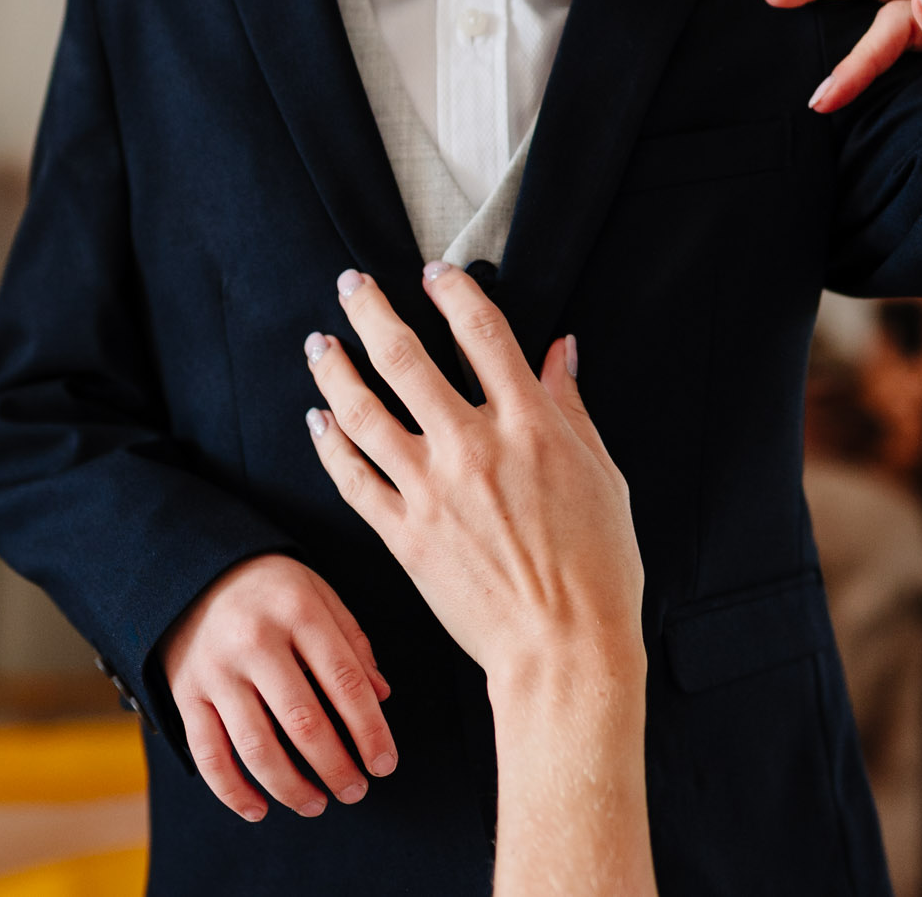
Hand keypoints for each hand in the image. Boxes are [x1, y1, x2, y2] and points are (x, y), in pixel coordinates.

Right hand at [160, 553, 395, 821]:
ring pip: (256, 747)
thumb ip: (352, 643)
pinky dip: (232, 791)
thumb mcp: (320, 594)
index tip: (385, 764)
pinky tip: (259, 809)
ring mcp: (216, 671)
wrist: (193, 566)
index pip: (345, 683)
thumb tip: (381, 696)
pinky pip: (208, 754)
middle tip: (355, 791)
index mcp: (299, 613)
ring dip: (291, 787)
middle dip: (335, 766)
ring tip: (316, 804)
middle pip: (303, 722)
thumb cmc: (271, 587)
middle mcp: (256, 642)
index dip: (370, 730)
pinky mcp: (185, 694)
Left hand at [306, 264, 644, 691]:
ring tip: (317, 344)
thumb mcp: (603, 475)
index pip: (483, 333)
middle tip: (350, 284)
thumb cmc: (600, 567)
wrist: (563, 647)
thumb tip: (561, 353)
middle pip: (405, 358)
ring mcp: (432, 491)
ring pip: (364, 412)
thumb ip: (571, 409)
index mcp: (530, 425)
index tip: (433, 274)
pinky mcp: (404, 535)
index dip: (453, 293)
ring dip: (334, 370)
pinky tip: (318, 421)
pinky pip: (353, 478)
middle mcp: (473, 446)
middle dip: (371, 312)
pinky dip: (330, 444)